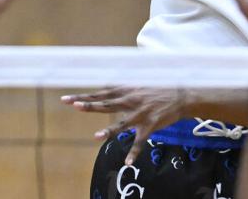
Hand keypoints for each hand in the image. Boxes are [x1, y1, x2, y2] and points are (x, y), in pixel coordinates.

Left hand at [60, 86, 182, 163]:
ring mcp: (140, 113)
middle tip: (73, 104)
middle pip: (105, 103)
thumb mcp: (136, 84)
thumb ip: (120, 88)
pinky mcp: (150, 125)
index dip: (83, 96)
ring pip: (121, 123)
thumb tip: (104, 87)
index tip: (66, 99)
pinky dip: (134, 152)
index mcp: (125, 90)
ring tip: (96, 137)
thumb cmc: (156, 90)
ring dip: (109, 130)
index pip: (99, 93)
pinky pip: (140, 141)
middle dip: (89, 104)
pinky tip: (127, 162)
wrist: (181, 95)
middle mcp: (130, 100)